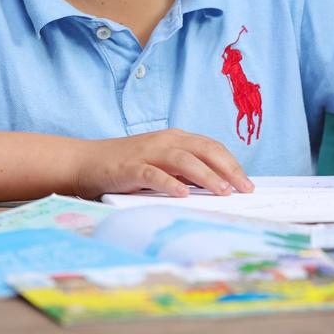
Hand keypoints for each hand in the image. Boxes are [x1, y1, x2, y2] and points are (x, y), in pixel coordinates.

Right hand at [74, 129, 254, 198]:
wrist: (85, 162)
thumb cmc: (126, 166)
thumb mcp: (161, 165)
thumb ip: (185, 171)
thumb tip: (217, 187)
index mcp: (176, 138)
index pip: (212, 147)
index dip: (232, 164)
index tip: (247, 183)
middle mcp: (165, 141)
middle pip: (204, 149)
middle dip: (228, 168)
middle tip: (244, 189)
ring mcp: (148, 152)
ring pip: (184, 160)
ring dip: (206, 175)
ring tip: (222, 191)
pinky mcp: (130, 167)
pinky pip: (153, 174)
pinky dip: (169, 183)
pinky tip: (183, 194)